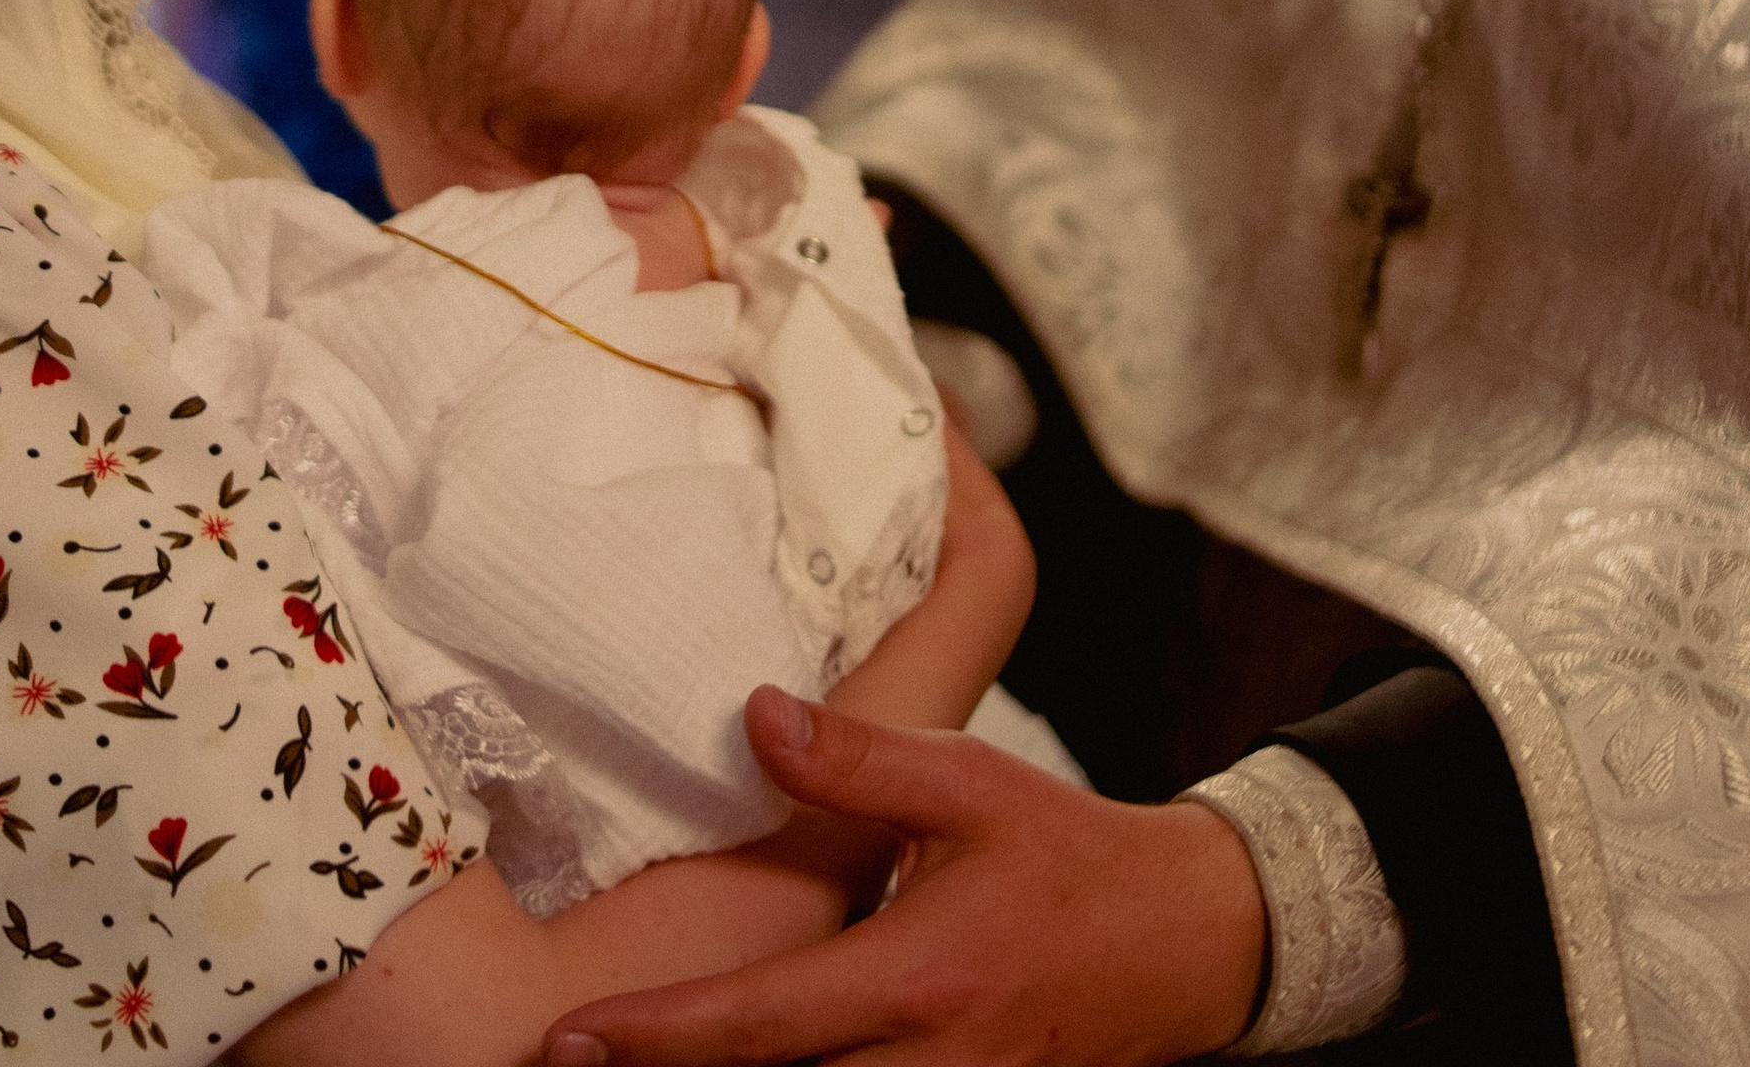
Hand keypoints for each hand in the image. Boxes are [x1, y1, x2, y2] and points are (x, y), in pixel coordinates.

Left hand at [539, 689, 1265, 1065]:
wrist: (1186, 942)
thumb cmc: (1066, 853)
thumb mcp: (968, 783)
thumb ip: (857, 760)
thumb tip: (753, 717)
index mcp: (918, 978)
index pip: (761, 1025)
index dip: (659, 1038)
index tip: (572, 1037)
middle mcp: (928, 1066)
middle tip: (563, 1061)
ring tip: (629, 1065)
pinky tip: (737, 1064)